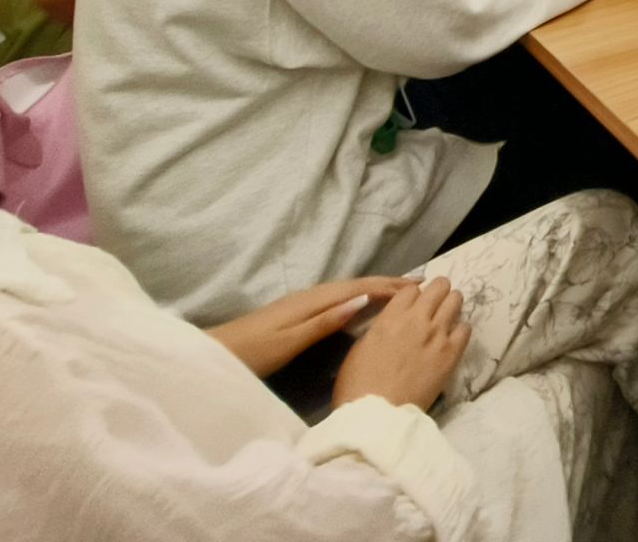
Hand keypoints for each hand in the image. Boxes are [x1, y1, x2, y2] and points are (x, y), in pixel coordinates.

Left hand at [208, 276, 408, 376]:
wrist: (218, 354)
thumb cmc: (254, 352)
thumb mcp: (291, 340)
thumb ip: (326, 321)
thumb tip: (362, 300)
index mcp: (313, 302)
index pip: (359, 288)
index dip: (388, 286)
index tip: (417, 285)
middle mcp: (311, 296)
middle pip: (356, 285)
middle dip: (387, 283)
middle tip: (419, 284)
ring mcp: (304, 304)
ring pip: (348, 291)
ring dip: (375, 289)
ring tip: (400, 292)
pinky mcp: (299, 313)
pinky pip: (339, 299)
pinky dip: (359, 297)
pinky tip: (363, 306)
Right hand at [332, 278, 469, 410]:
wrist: (376, 417)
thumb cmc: (358, 386)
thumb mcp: (361, 348)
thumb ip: (381, 328)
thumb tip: (392, 324)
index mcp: (391, 317)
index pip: (410, 289)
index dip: (413, 295)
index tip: (414, 304)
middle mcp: (417, 319)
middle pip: (439, 286)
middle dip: (438, 292)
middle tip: (434, 305)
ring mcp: (437, 334)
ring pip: (456, 300)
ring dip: (451, 305)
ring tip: (447, 317)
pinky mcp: (452, 353)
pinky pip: (466, 328)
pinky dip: (460, 330)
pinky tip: (452, 340)